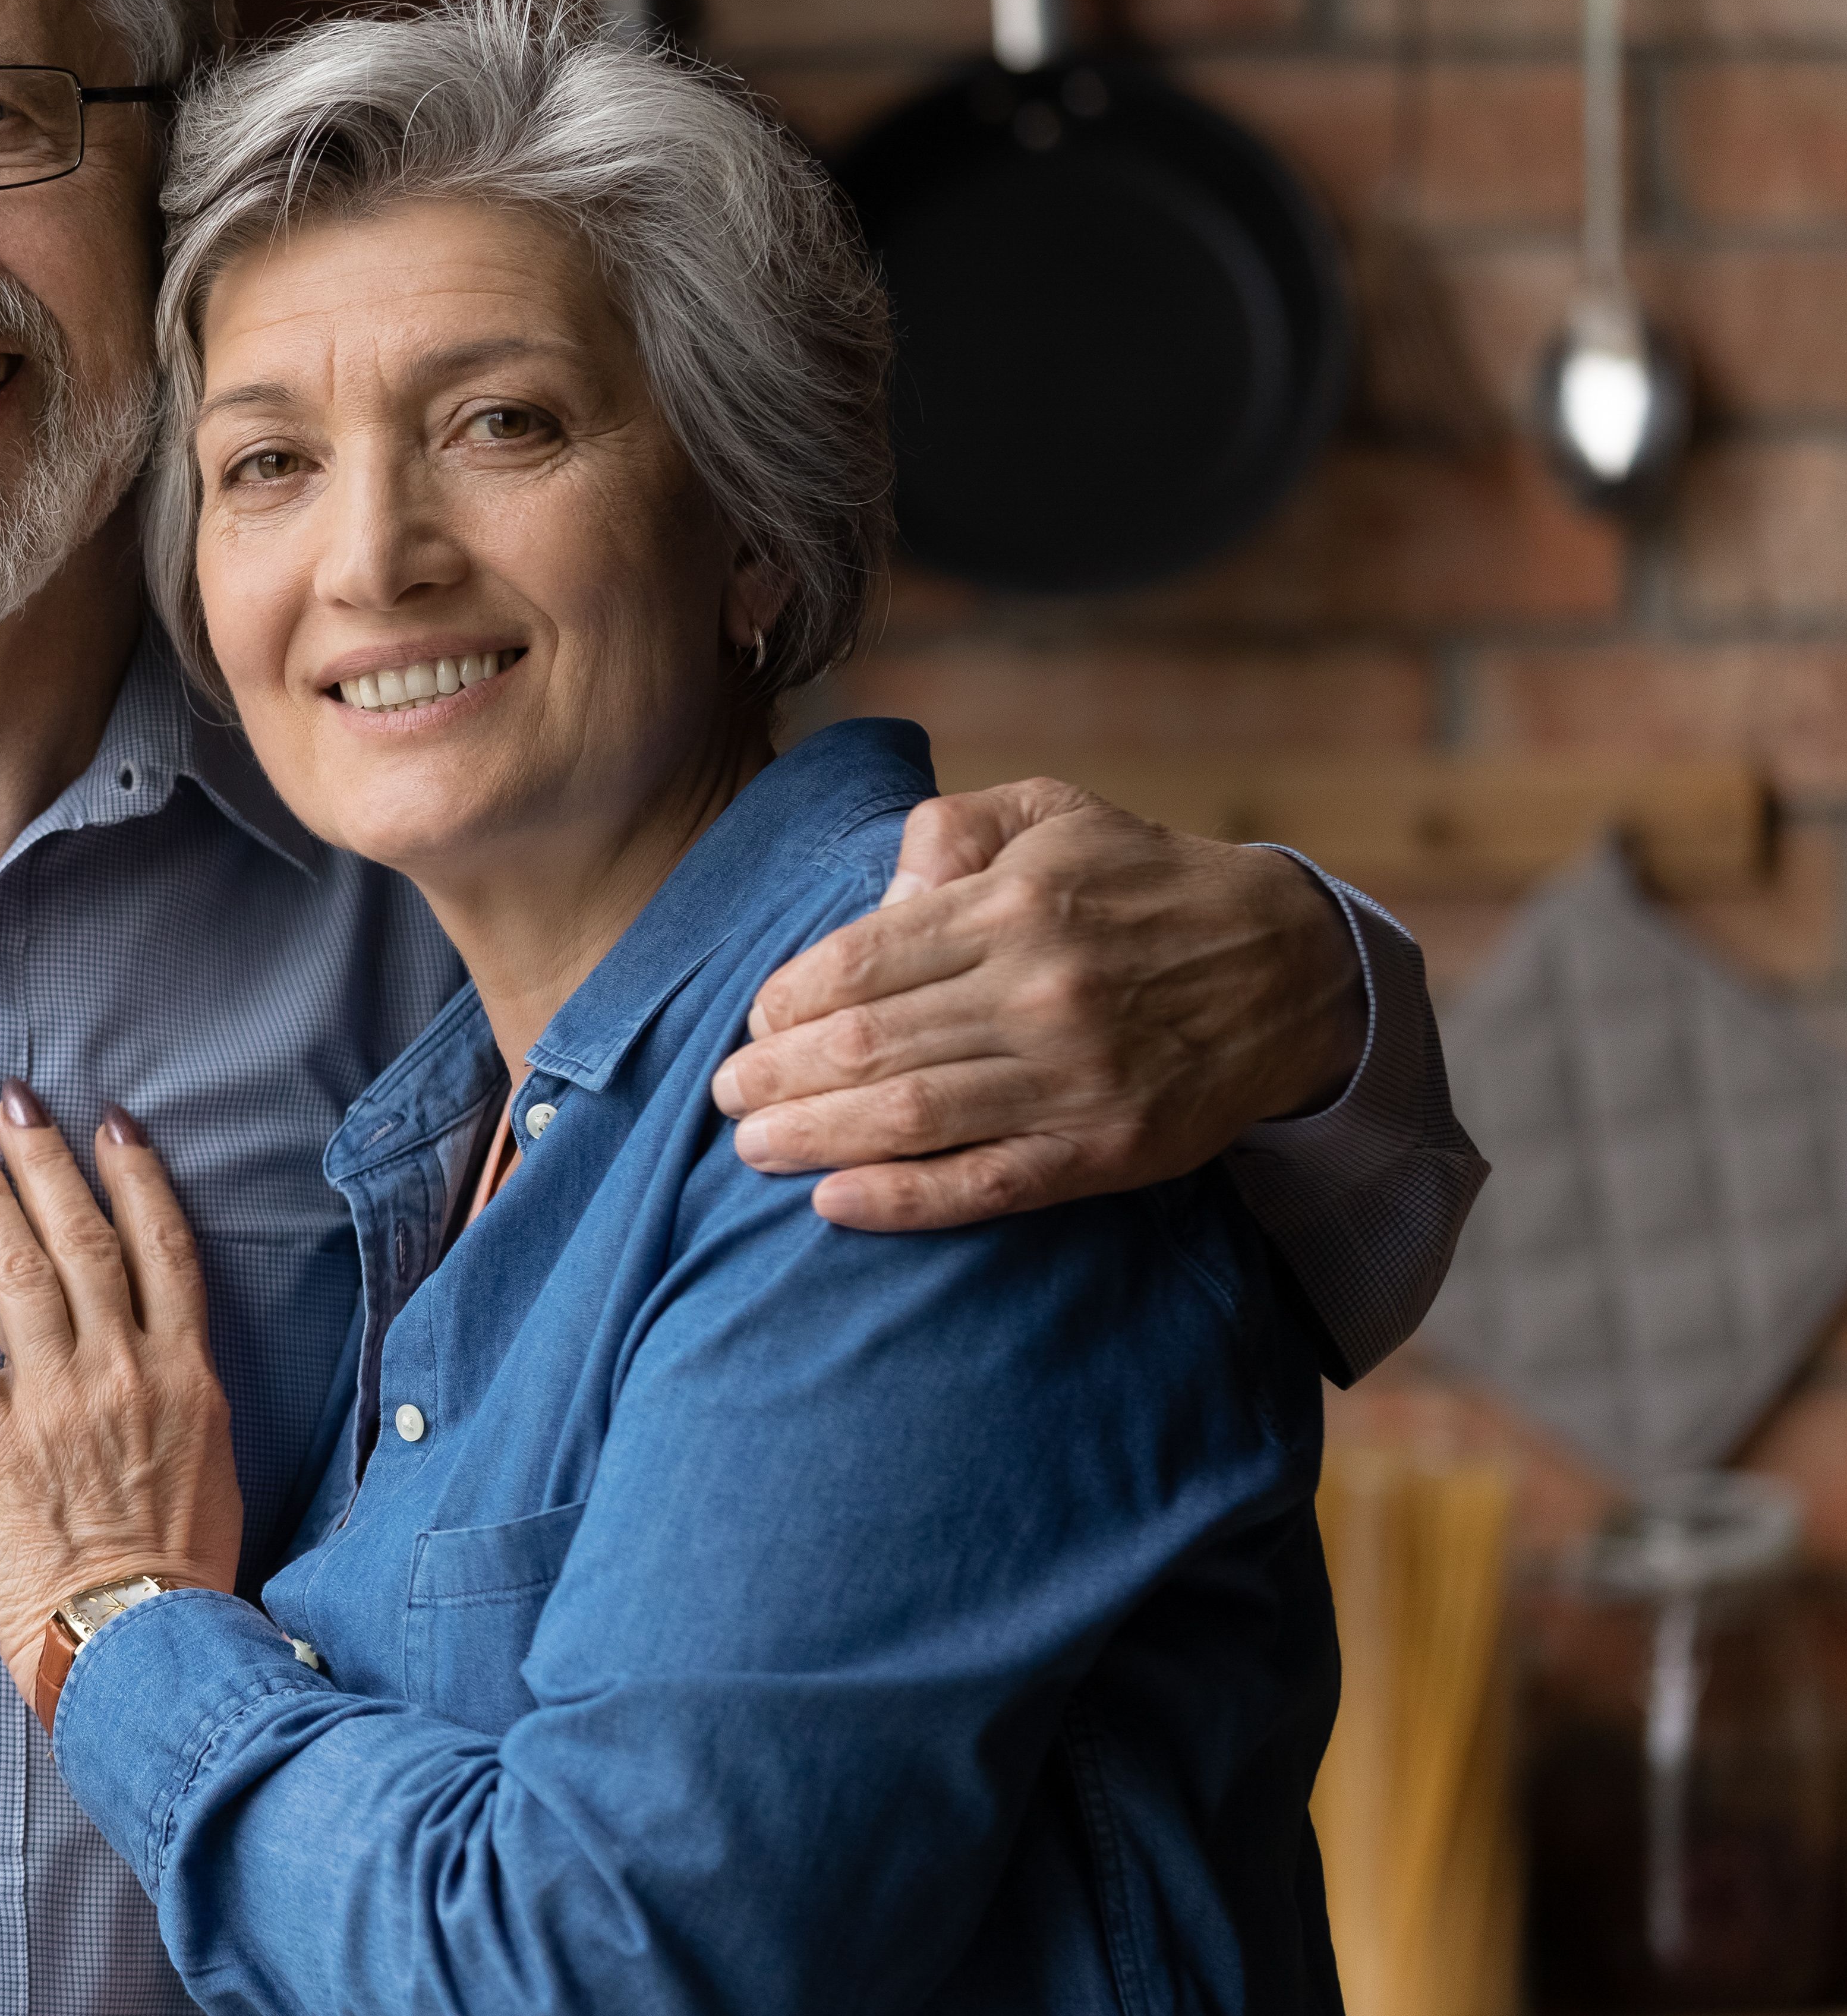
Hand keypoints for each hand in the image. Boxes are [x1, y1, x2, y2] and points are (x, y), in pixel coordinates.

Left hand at [0, 1082, 242, 1722]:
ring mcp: (55, 1396)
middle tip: (16, 1104)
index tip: (113, 1126)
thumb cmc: (180, 1579)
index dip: (137, 1178)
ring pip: (19, 1265)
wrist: (143, 1645)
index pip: (165, 1250)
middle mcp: (122, 1369)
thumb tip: (143, 1375)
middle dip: (49, 1161)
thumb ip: (175, 1409)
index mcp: (186, 1378)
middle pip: (85, 1237)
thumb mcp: (208, 1472)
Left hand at [708, 778, 1364, 1231]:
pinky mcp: (1104, 1151)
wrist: (1289, 967)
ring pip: (910, 1116)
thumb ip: (952, 831)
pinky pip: (983, 1185)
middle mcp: (1039, 991)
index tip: (754, 1023)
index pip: (860, 960)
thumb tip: (881, 893)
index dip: (787, 1001)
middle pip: (869, 1044)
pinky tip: (832, 1202)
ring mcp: (1073, 1078)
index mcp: (1016, 905)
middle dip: (777, 1075)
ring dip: (813, 1136)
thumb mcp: (1053, 813)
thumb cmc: (1143, 883)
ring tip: (751, 1146)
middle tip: (726, 1093)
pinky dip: (899, 1201)